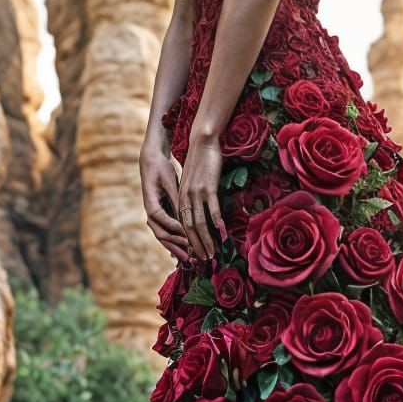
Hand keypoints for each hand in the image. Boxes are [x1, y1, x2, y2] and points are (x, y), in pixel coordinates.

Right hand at [140, 140, 190, 260]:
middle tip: (188, 256)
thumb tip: (185, 214)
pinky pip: (166, 229)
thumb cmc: (160, 168)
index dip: (174, 229)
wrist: (151, 160)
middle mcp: (150, 211)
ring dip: (175, 245)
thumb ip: (176, 198)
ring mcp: (154, 213)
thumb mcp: (169, 181)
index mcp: (150, 203)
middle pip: (160, 233)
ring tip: (187, 256)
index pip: (161, 220)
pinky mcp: (160, 212)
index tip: (188, 237)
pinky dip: (174, 238)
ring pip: (163, 234)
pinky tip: (183, 246)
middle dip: (175, 245)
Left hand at [175, 134, 227, 262]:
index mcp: (180, 197)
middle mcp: (186, 197)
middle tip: (204, 259)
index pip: (182, 224)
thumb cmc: (200, 161)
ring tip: (212, 252)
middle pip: (189, 228)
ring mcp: (196, 193)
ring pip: (199, 222)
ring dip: (206, 240)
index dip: (188, 240)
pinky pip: (212, 209)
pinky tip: (221, 233)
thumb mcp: (192, 181)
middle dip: (196, 246)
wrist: (202, 142)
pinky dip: (216, 223)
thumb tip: (199, 210)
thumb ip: (192, 196)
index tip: (195, 252)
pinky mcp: (208, 187)